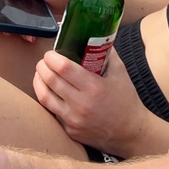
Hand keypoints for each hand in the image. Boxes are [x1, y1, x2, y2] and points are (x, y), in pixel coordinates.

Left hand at [33, 49, 151, 156]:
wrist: (129, 132)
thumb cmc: (125, 99)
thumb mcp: (120, 71)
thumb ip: (107, 52)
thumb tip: (95, 36)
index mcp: (94, 87)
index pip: (64, 68)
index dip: (52, 58)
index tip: (50, 53)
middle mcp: (81, 104)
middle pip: (51, 81)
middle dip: (42, 67)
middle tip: (43, 61)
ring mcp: (73, 120)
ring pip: (45, 98)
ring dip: (39, 82)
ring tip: (40, 73)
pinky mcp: (69, 131)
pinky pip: (52, 112)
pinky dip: (47, 98)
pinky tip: (48, 90)